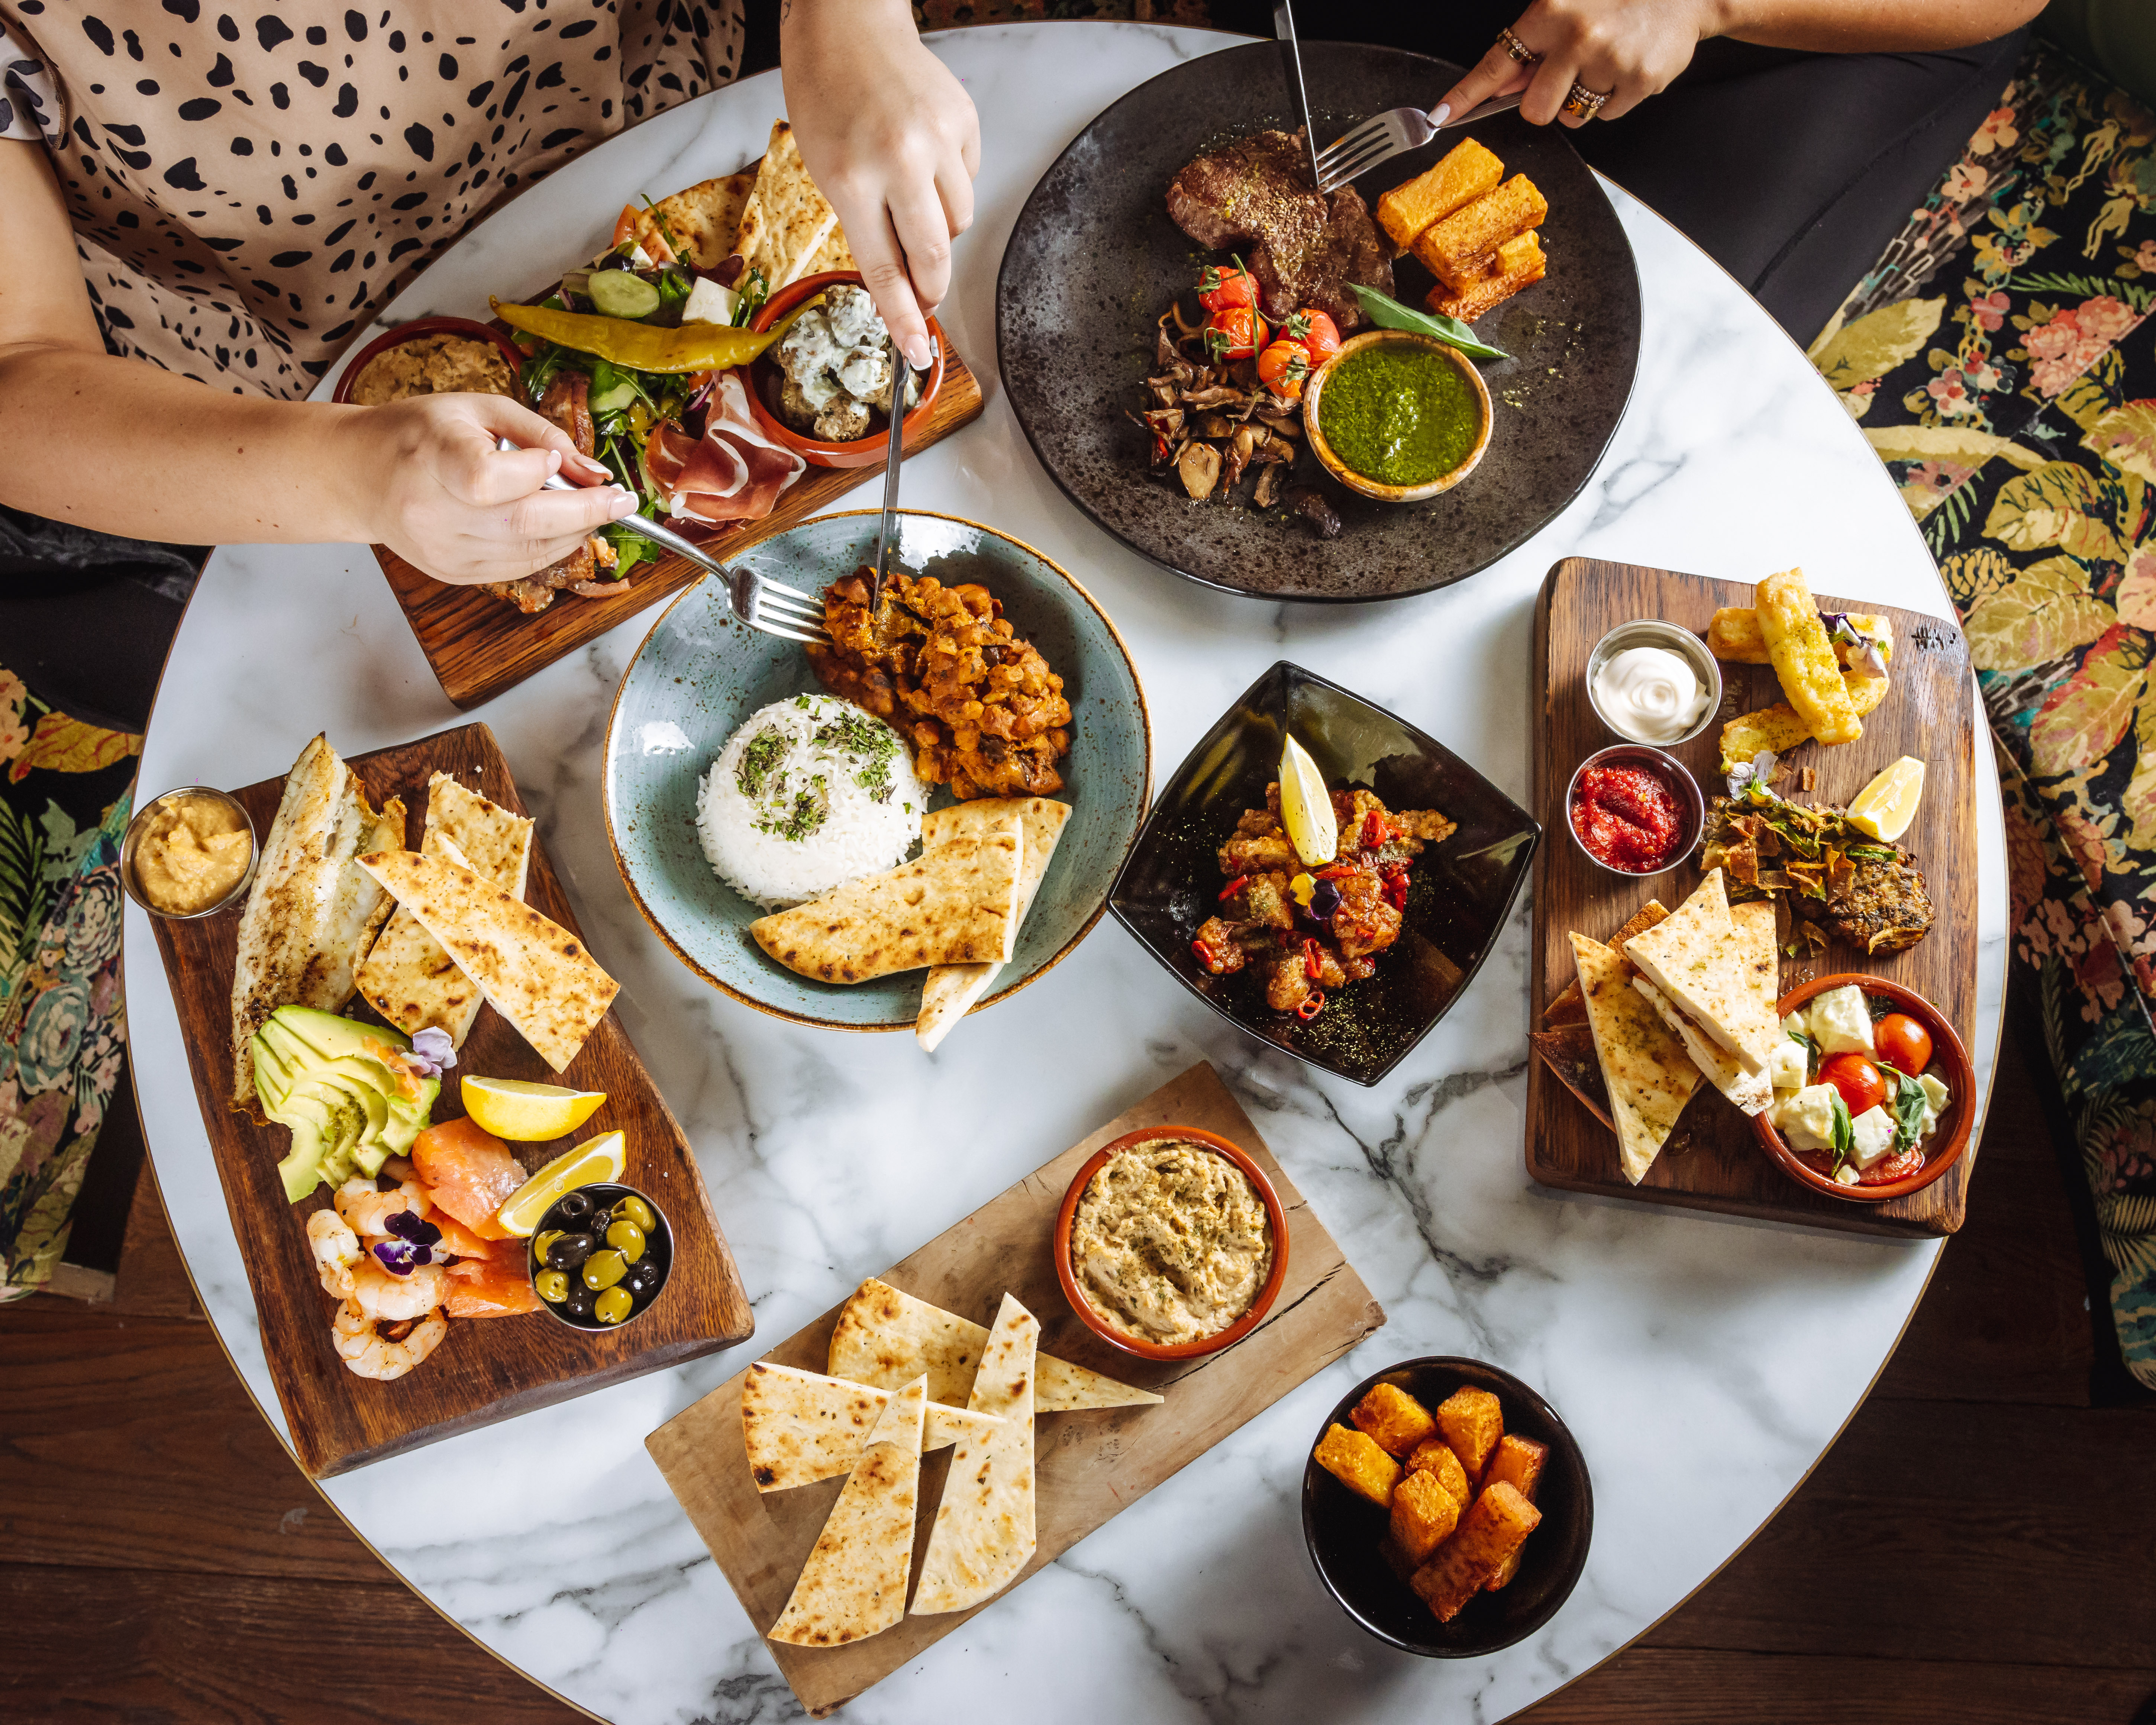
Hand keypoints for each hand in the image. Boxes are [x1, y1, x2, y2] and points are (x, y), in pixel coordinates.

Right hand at [337, 391, 630, 584]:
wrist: (362, 477)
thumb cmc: (422, 434)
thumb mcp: (478, 410)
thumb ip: (540, 433)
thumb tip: (595, 471)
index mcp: (430, 458)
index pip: (489, 479)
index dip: (535, 471)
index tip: (558, 461)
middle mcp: (432, 512)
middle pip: (524, 523)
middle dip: (586, 512)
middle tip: (622, 499)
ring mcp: (443, 550)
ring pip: (530, 552)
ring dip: (576, 532)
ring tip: (596, 509)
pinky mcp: (454, 573)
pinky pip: (520, 567)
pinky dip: (552, 548)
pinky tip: (563, 527)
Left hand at [782, 0, 979, 368]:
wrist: (849, 25)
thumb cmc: (826, 95)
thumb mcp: (825, 169)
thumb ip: (863, 225)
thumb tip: (903, 281)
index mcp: (852, 179)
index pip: (885, 269)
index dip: (904, 319)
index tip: (916, 354)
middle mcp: (899, 160)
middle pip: (934, 254)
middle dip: (933, 286)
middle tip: (928, 296)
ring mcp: (937, 138)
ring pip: (959, 220)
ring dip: (940, 229)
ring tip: (913, 201)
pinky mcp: (963, 121)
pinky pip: (968, 178)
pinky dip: (950, 184)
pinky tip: (926, 161)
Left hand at [1434, 0, 1714, 129]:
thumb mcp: (1568, 5)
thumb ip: (1531, 44)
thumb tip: (1499, 83)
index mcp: (1551, 12)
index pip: (1496, 63)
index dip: (1466, 94)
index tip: (1440, 116)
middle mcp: (1578, 36)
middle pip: (1534, 108)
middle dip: (1543, 102)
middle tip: (1565, 77)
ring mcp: (1611, 61)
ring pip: (1571, 117)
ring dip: (1580, 100)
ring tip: (1602, 64)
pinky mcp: (1640, 81)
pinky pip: (1607, 116)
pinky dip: (1613, 98)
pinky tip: (1626, 66)